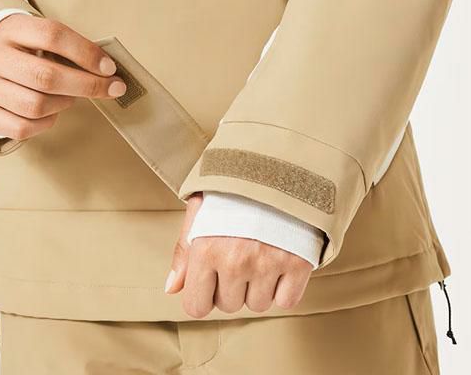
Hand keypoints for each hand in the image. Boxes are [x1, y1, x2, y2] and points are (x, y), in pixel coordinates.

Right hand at [0, 13, 125, 138]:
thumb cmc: (21, 47)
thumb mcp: (36, 33)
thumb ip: (67, 46)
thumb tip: (106, 68)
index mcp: (11, 30)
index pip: (52, 36)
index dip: (86, 52)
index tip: (110, 67)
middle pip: (46, 76)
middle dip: (88, 85)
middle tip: (113, 88)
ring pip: (35, 105)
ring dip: (65, 103)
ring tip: (72, 96)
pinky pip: (22, 128)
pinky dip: (45, 123)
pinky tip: (53, 111)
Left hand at [165, 192, 313, 317]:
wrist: (277, 163)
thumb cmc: (233, 187)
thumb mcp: (200, 209)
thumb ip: (184, 250)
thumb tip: (172, 288)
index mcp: (205, 248)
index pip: (197, 307)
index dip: (203, 294)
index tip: (212, 275)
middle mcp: (235, 260)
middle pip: (229, 305)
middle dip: (232, 286)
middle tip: (239, 253)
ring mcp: (268, 262)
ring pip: (258, 304)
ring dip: (258, 286)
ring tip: (260, 252)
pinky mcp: (298, 262)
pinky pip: (287, 300)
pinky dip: (285, 286)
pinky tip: (280, 259)